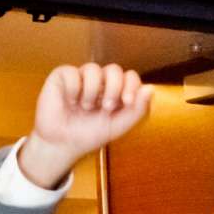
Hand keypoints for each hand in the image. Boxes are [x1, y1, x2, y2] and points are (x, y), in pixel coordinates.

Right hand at [20, 63, 153, 187]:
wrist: (63, 144)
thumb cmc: (90, 135)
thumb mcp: (118, 126)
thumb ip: (137, 110)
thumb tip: (150, 88)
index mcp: (115, 91)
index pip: (129, 77)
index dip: (131, 85)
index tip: (126, 102)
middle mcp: (99, 81)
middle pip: (114, 70)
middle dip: (113, 88)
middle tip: (106, 107)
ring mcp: (81, 77)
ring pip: (93, 69)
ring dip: (92, 91)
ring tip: (86, 107)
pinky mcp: (62, 76)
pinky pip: (72, 72)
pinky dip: (73, 89)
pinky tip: (71, 101)